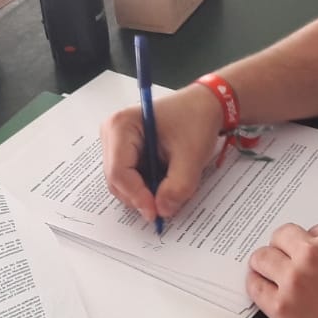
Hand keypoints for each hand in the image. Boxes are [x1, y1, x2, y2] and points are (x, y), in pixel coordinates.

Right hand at [101, 84, 223, 221]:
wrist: (205, 105)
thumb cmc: (196, 119)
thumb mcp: (192, 155)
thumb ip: (178, 187)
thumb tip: (163, 210)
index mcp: (121, 126)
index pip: (119, 172)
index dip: (137, 196)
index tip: (156, 213)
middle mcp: (112, 133)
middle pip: (117, 180)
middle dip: (141, 196)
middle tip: (167, 205)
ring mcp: (116, 143)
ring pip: (123, 183)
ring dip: (145, 192)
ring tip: (171, 186)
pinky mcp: (126, 151)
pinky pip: (131, 178)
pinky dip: (147, 186)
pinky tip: (166, 179)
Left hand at [247, 223, 317, 317]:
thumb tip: (317, 259)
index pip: (310, 230)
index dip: (308, 245)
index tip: (305, 255)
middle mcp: (313, 255)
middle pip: (281, 237)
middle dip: (282, 248)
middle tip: (280, 258)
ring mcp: (294, 280)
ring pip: (262, 257)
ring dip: (264, 264)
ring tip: (265, 272)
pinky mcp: (280, 307)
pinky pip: (255, 287)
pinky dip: (257, 287)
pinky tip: (262, 290)